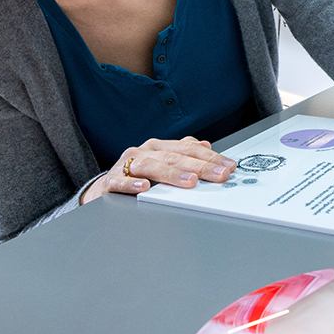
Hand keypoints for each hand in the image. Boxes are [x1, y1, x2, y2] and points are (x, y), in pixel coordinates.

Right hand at [80, 136, 234, 203]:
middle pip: (176, 157)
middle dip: (201, 166)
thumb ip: (183, 153)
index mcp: (159, 147)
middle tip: (219, 175)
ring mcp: (127, 165)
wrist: (104, 189)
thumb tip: (206, 144)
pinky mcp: (111, 181)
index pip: (189, 148)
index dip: (210, 157)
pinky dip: (132, 184)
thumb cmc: (137, 175)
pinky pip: (121, 181)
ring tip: (190, 180)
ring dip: (172, 173)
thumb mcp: (162, 162)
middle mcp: (145, 152)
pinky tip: (144, 188)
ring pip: (151, 166)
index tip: (228, 167)